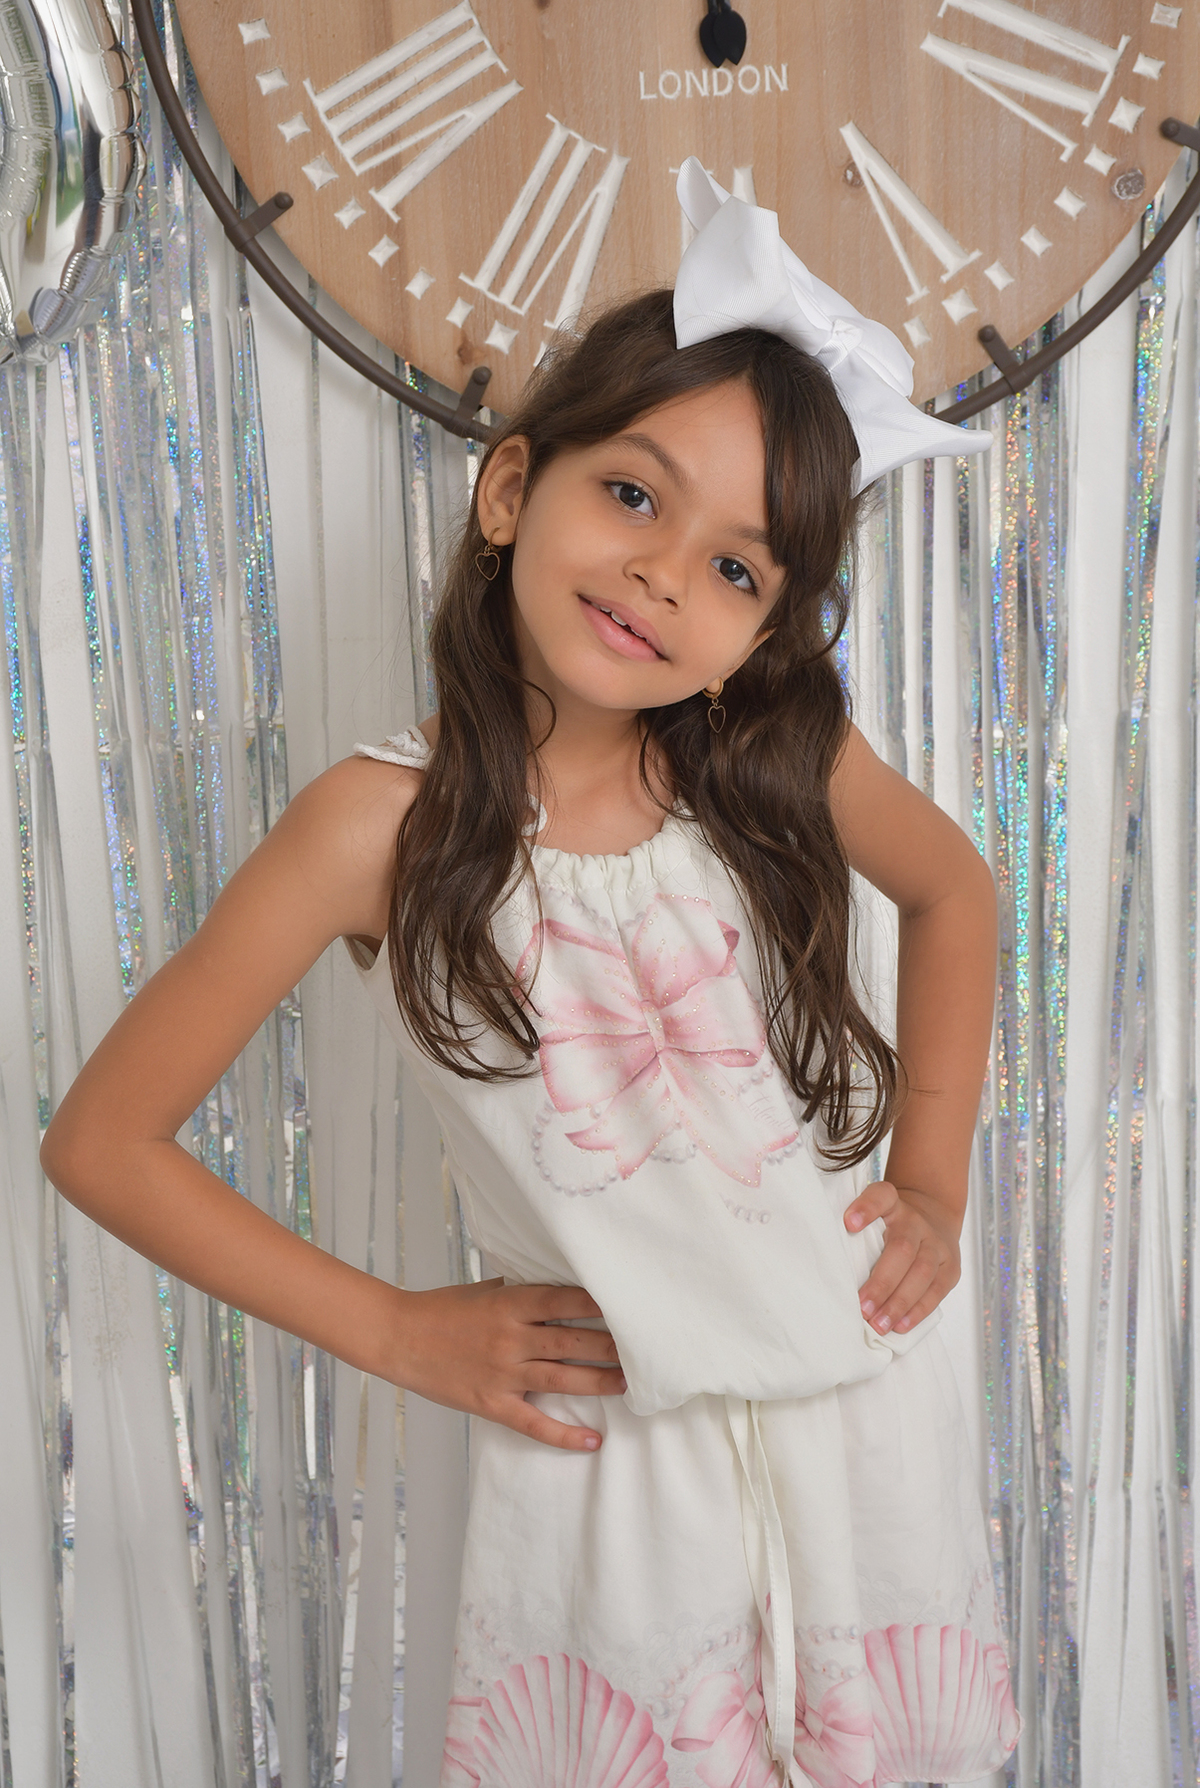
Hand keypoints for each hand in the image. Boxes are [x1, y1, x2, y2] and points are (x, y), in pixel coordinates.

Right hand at [389, 1279, 625, 1450]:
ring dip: (600, 1382)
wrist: (399, 1337)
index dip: (600, 1303)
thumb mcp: (485, 1290)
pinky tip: (592, 1440)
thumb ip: (521, 1290)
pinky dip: (564, 1434)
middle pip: (572, 1341)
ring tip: (630, 1384)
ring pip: (562, 1378)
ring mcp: (502, 1373)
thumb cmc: (443, 1309)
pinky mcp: (492, 1403)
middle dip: (612, 1346)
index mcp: (510, 1304)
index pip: (566, 1300)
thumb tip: (559, 1284)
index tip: (631, 1305)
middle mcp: (510, 1338)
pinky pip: (534, 1423)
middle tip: (645, 1349)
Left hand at [843, 1181, 961, 1335]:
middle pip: (902, 1249)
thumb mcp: (874, 1214)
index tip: (848, 1223)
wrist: (933, 1215)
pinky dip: (918, 1311)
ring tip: (879, 1323)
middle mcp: (916, 1222)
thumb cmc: (890, 1223)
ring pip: (922, 1273)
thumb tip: (827, 1260)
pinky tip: (900, 1325)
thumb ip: (854, 1227)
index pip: (881, 1196)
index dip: (866, 1208)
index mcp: (893, 1203)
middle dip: (881, 1282)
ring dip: (899, 1302)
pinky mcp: (950, 1268)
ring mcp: (936, 1244)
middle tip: (862, 1308)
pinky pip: (937, 1291)